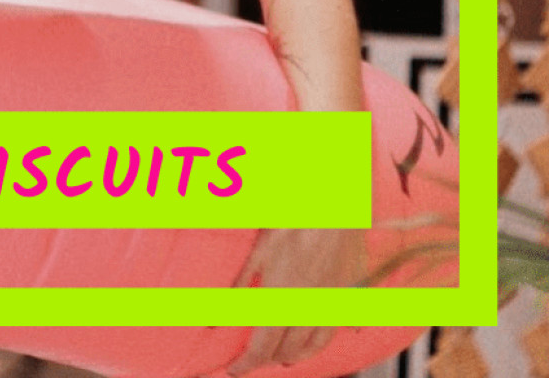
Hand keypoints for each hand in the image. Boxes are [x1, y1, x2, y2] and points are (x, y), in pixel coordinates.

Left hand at [226, 228, 364, 375]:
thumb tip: (216, 316)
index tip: (233, 370)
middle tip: (254, 357)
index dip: (245, 363)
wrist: (334, 204)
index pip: (261, 347)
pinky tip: (321, 338)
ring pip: (315, 344)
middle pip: (288, 350)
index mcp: (281, 300)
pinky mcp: (350, 294)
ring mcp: (332, 304)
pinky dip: (326, 337)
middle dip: (269, 358)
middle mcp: (308, 309)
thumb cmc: (291, 221)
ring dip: (298, 354)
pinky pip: (340, 326)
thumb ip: (239, 285)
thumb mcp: (257, 251)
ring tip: (285, 357)